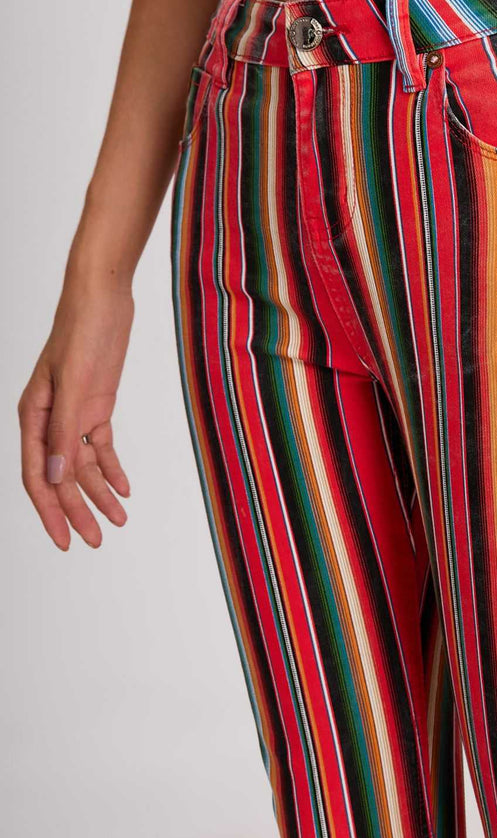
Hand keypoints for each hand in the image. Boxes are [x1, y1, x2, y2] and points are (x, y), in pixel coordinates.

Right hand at [19, 280, 133, 549]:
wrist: (103, 296)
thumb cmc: (82, 331)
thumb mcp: (75, 384)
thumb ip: (64, 432)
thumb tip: (56, 479)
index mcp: (33, 416)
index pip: (38, 477)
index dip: (51, 512)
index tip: (65, 540)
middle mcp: (49, 420)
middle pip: (62, 476)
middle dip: (78, 510)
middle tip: (96, 541)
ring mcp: (73, 413)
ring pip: (83, 464)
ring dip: (99, 492)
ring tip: (119, 519)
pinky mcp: (96, 404)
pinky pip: (100, 445)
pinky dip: (112, 467)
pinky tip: (124, 488)